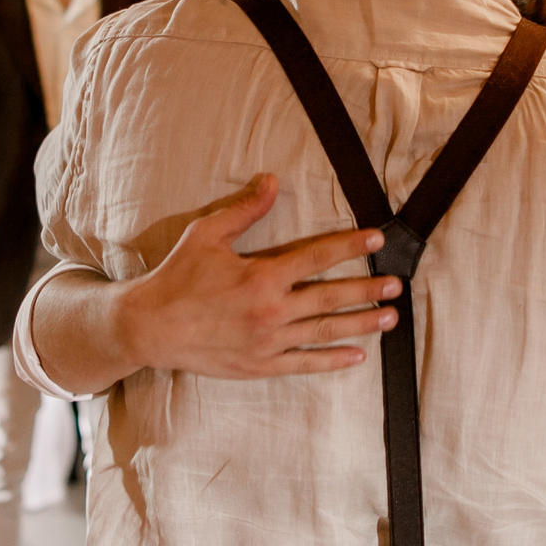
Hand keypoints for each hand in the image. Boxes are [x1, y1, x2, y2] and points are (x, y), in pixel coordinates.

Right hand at [114, 174, 394, 380]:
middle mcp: (270, 310)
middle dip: (367, 289)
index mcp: (261, 276)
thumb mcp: (206, 235)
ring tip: (389, 318)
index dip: (350, 245)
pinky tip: (357, 356)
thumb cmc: (177, 277)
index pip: (317, 257)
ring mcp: (268, 342)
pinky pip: (305, 364)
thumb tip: (272, 180)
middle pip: (330, 297)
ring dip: (360, 324)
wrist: (150, 327)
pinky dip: (332, 361)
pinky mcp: (260, 365)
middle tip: (395, 284)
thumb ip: (245, 210)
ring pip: (325, 332)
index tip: (376, 238)